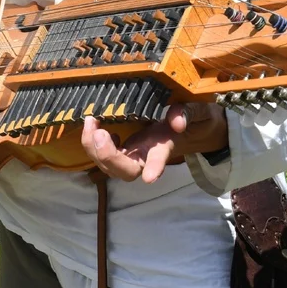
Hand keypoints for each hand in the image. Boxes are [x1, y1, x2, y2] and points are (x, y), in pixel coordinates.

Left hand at [81, 102, 227, 183]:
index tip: (150, 177)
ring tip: (91, 122)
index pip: (159, 160)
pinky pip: (101, 155)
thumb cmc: (189, 118)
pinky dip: (92, 142)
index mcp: (163, 147)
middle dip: (109, 157)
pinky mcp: (120, 150)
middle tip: (100, 133)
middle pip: (126, 172)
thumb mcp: (195, 111)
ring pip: (108, 166)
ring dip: (94, 148)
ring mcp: (131, 156)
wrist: (183, 124)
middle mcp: (145, 157)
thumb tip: (178, 121)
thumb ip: (188, 113)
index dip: (154, 167)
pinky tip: (95, 124)